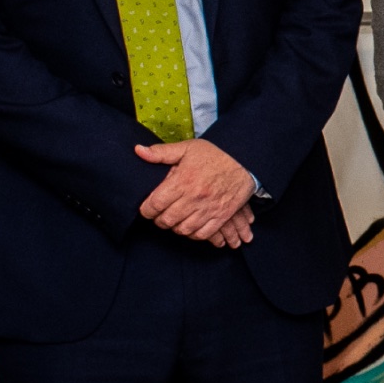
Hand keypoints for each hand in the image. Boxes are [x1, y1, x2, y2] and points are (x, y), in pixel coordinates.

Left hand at [136, 136, 259, 245]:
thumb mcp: (187, 148)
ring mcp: (208, 209)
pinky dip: (192, 234)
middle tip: (159, 215)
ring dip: (174, 227)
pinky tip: (189, 226)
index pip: (155, 204)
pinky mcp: (221, 216)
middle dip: (159, 220)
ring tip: (174, 220)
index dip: (146, 210)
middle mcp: (194, 197)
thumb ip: (161, 152)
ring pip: (183, 229)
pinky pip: (202, 234)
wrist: (245, 162)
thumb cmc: (214, 155)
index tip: (146, 209)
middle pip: (167, 220)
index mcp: (183, 180)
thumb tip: (138, 151)